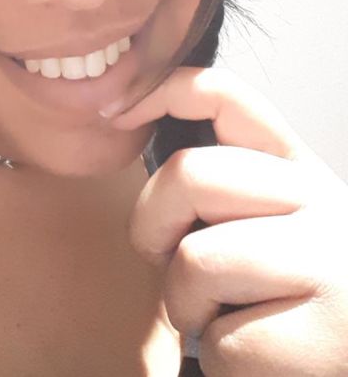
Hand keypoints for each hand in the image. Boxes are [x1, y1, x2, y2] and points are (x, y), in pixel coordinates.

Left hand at [110, 67, 347, 375]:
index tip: (114, 113)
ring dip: (186, 303)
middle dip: (152, 225)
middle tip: (167, 260)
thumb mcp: (257, 219)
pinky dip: (219, 355)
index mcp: (295, 167)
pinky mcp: (322, 334)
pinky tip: (253, 354)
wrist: (340, 360)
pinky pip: (219, 337)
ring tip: (222, 315)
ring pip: (195, 260)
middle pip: (189, 175)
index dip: (159, 90)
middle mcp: (320, 201)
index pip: (224, 95)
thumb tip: (125, 123)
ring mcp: (326, 265)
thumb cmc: (282, 293)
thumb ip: (214, 179)